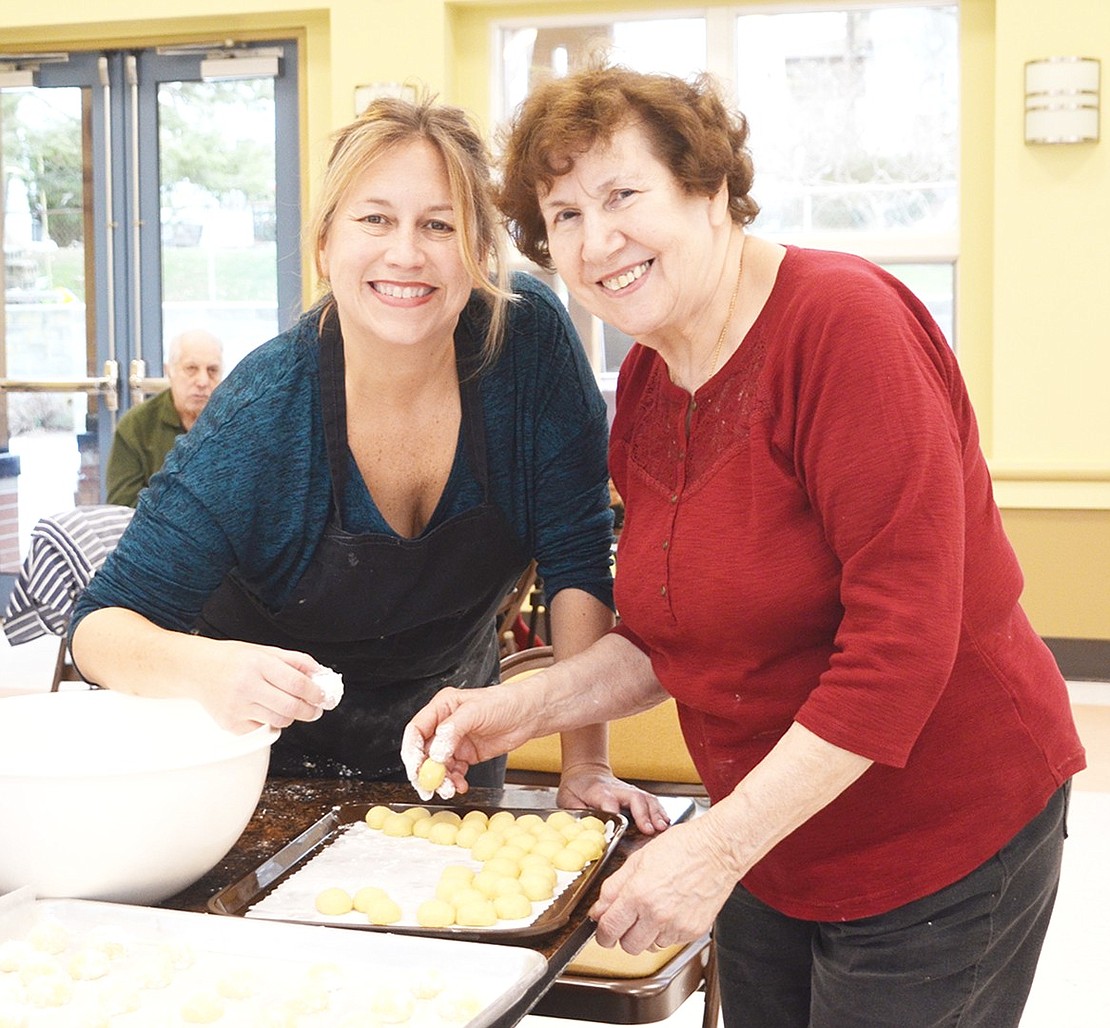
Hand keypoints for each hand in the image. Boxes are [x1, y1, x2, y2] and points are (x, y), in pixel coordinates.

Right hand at [191, 638, 331, 732]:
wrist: (198, 669)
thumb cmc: (234, 659)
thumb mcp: (266, 651)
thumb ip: (296, 661)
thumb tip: (321, 674)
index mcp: (258, 664)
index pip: (297, 684)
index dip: (316, 693)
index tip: (324, 697)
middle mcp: (246, 686)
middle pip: (291, 708)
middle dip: (310, 711)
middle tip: (315, 709)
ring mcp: (237, 707)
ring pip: (279, 722)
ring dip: (291, 717)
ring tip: (287, 706)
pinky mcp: (230, 724)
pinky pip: (262, 729)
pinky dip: (269, 722)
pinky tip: (263, 709)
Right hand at [401, 684, 542, 797]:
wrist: (529, 714)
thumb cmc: (505, 702)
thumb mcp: (476, 711)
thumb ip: (453, 730)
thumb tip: (436, 752)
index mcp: (442, 707)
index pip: (416, 730)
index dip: (412, 751)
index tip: (415, 769)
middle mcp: (445, 724)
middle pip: (424, 752)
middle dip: (424, 771)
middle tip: (428, 787)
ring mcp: (455, 741)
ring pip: (438, 765)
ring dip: (440, 780)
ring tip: (449, 789)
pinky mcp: (467, 755)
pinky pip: (453, 772)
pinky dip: (454, 781)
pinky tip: (460, 786)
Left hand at [556, 763, 672, 835]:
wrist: (586, 772)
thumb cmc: (576, 788)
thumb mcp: (567, 800)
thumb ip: (576, 815)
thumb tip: (585, 831)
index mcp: (597, 791)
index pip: (607, 799)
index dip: (613, 810)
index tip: (618, 824)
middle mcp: (617, 789)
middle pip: (634, 798)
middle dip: (643, 813)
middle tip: (649, 829)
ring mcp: (629, 791)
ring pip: (646, 798)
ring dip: (655, 813)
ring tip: (662, 827)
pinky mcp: (636, 794)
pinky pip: (651, 801)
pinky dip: (660, 811)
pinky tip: (665, 822)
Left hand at [589, 818, 737, 954]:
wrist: (718, 850)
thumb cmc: (681, 847)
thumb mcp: (638, 859)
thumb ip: (614, 887)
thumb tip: (598, 910)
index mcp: (638, 893)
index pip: (609, 929)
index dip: (602, 933)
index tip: (603, 931)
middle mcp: (657, 914)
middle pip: (628, 946)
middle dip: (623, 936)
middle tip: (627, 921)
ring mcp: (677, 926)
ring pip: (650, 947)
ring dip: (646, 935)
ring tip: (653, 911)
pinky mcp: (693, 931)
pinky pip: (671, 942)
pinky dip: (666, 932)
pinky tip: (671, 910)